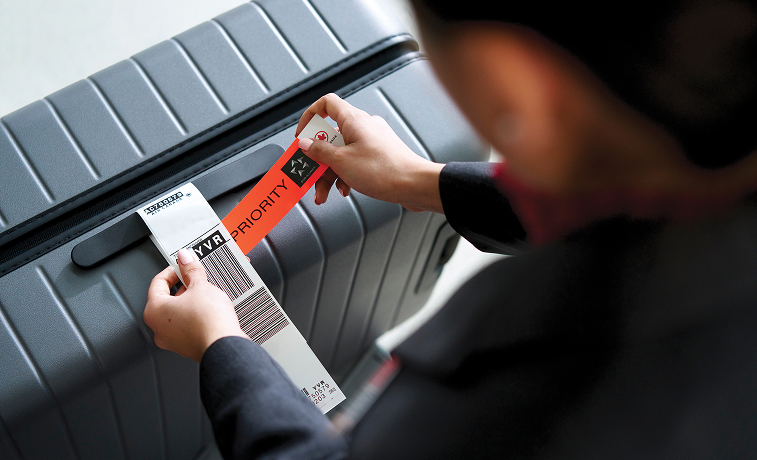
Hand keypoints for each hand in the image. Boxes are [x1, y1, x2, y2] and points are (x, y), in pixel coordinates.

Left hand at [144, 248, 247, 361]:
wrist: (225, 347)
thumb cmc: (208, 322)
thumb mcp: (201, 286)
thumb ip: (190, 270)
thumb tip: (185, 258)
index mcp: (154, 311)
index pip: (158, 282)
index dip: (173, 270)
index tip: (184, 265)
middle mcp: (159, 328)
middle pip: (167, 299)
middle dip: (184, 286)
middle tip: (197, 278)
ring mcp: (173, 340)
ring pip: (178, 313)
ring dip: (190, 301)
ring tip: (207, 294)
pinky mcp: (188, 346)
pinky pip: (188, 326)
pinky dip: (196, 316)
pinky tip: (211, 310)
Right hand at [295, 93, 444, 212]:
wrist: (414, 185)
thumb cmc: (385, 170)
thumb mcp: (342, 162)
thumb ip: (320, 152)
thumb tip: (306, 144)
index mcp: (353, 120)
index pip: (326, 104)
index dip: (310, 117)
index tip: (302, 135)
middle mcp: (363, 126)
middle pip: (331, 136)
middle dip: (319, 159)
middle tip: (310, 175)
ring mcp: (372, 141)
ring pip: (342, 153)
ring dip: (330, 174)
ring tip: (324, 193)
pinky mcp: (379, 155)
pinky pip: (355, 161)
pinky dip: (346, 175)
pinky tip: (345, 190)